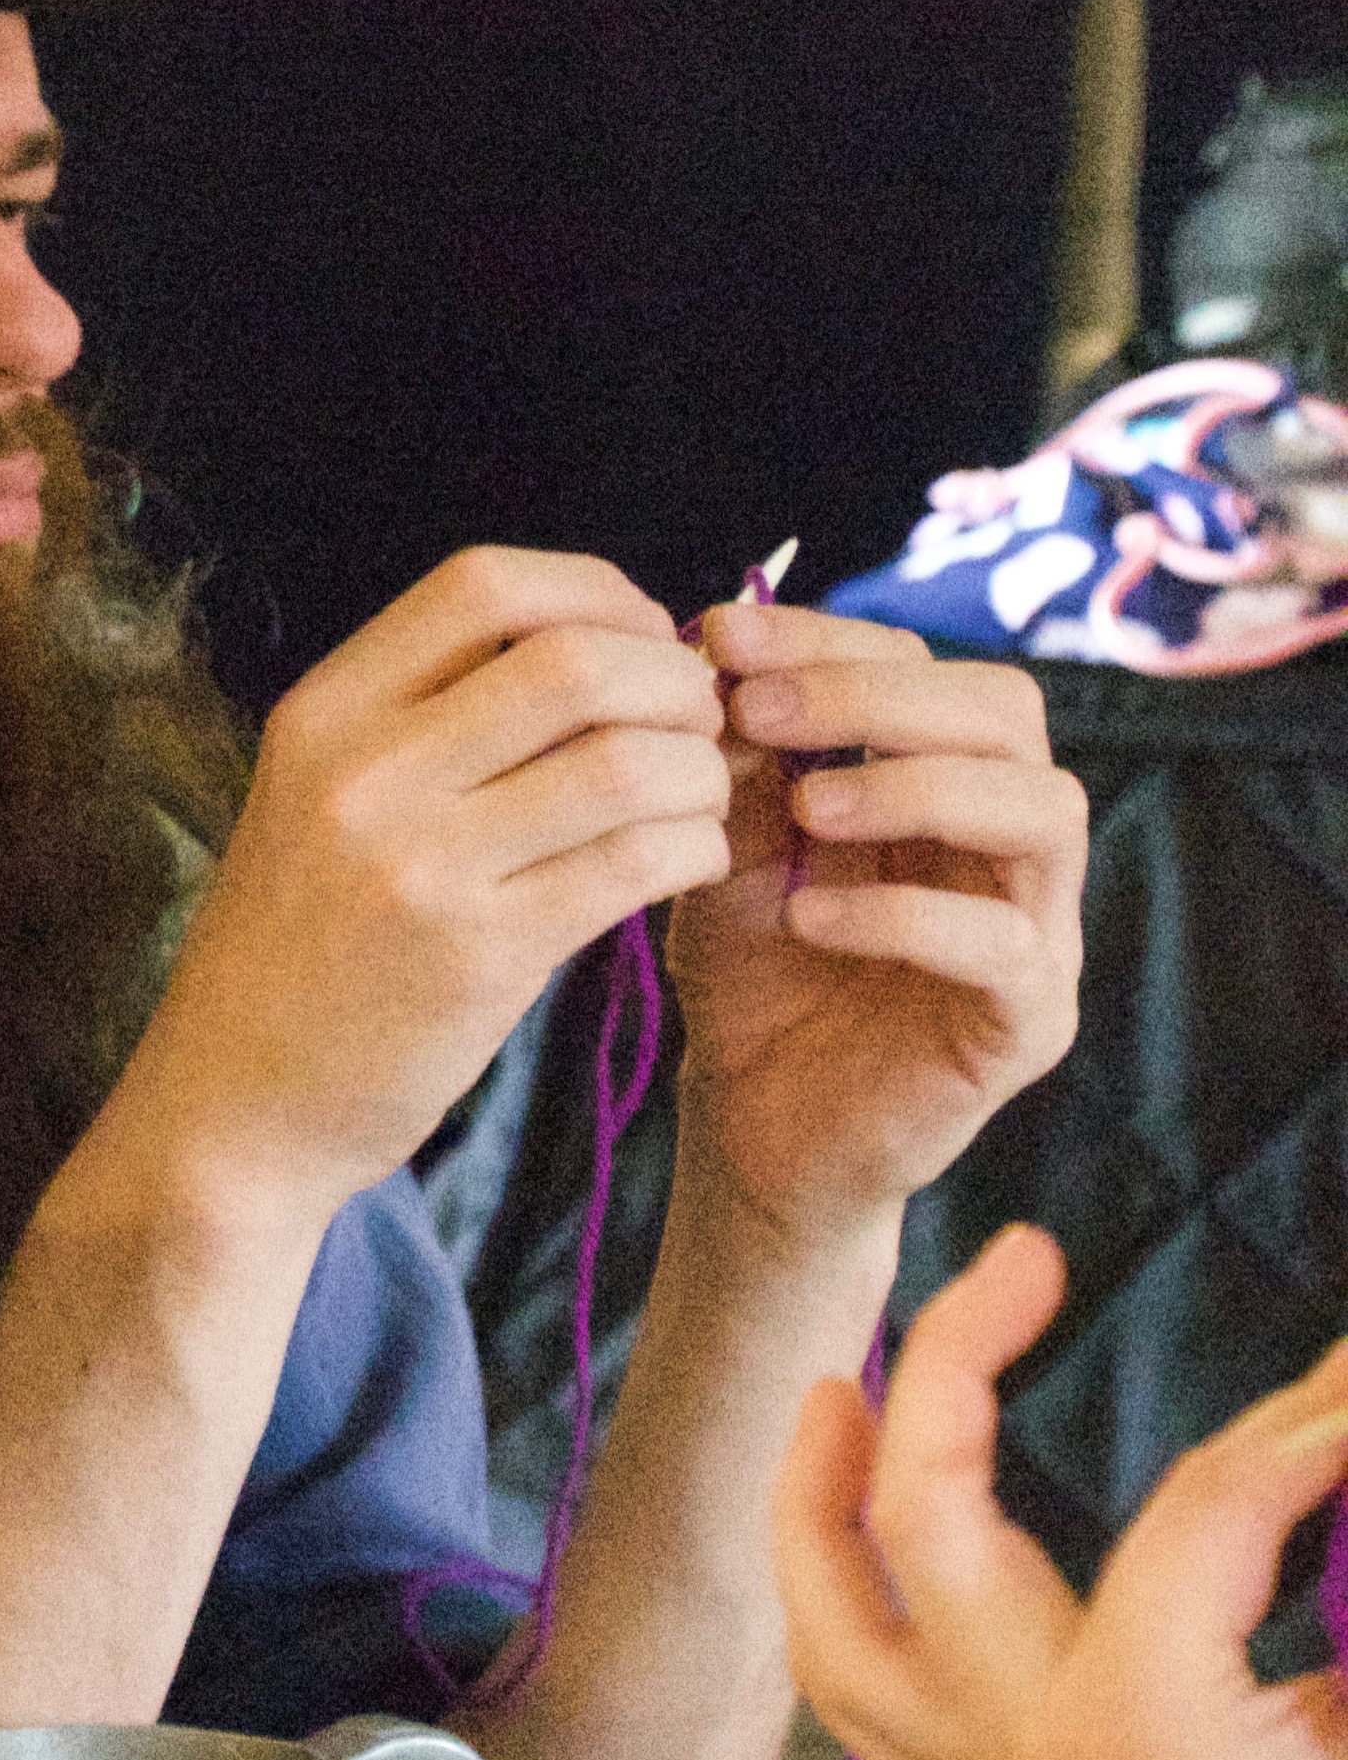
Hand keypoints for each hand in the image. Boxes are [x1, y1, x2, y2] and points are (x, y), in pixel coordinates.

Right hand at [114, 548, 731, 1217]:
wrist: (237, 1098)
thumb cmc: (302, 940)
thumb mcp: (320, 795)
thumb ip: (429, 718)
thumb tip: (606, 645)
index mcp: (322, 712)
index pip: (483, 583)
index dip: (596, 591)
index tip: (642, 636)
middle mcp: (362, 772)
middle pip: (572, 661)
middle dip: (673, 679)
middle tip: (699, 722)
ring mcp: (419, 865)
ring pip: (626, 762)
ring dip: (701, 770)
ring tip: (701, 796)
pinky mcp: (481, 957)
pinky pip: (636, 864)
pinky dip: (697, 848)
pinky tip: (690, 860)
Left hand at [665, 601, 1083, 1241]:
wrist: (753, 1125)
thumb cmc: (750, 974)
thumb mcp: (727, 847)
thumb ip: (740, 761)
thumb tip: (716, 647)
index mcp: (943, 780)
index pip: (927, 663)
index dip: (829, 638)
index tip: (718, 634)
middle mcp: (1008, 842)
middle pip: (1008, 712)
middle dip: (878, 692)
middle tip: (760, 708)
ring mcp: (1036, 930)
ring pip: (1044, 809)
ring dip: (915, 786)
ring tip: (804, 809)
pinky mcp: (1028, 1023)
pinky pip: (1004, 944)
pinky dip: (903, 915)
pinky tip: (809, 916)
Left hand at [776, 1224, 1347, 1759]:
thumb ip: (1345, 1545)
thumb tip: (1345, 1394)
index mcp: (1145, 1730)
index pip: (1204, 1510)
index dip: (1300, 1432)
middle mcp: (1037, 1753)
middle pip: (925, 1522)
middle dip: (951, 1366)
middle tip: (1020, 1257)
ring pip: (841, 1631)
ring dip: (814, 1497)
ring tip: (834, 1384)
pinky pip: (874, 1713)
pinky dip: (833, 1610)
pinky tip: (842, 1531)